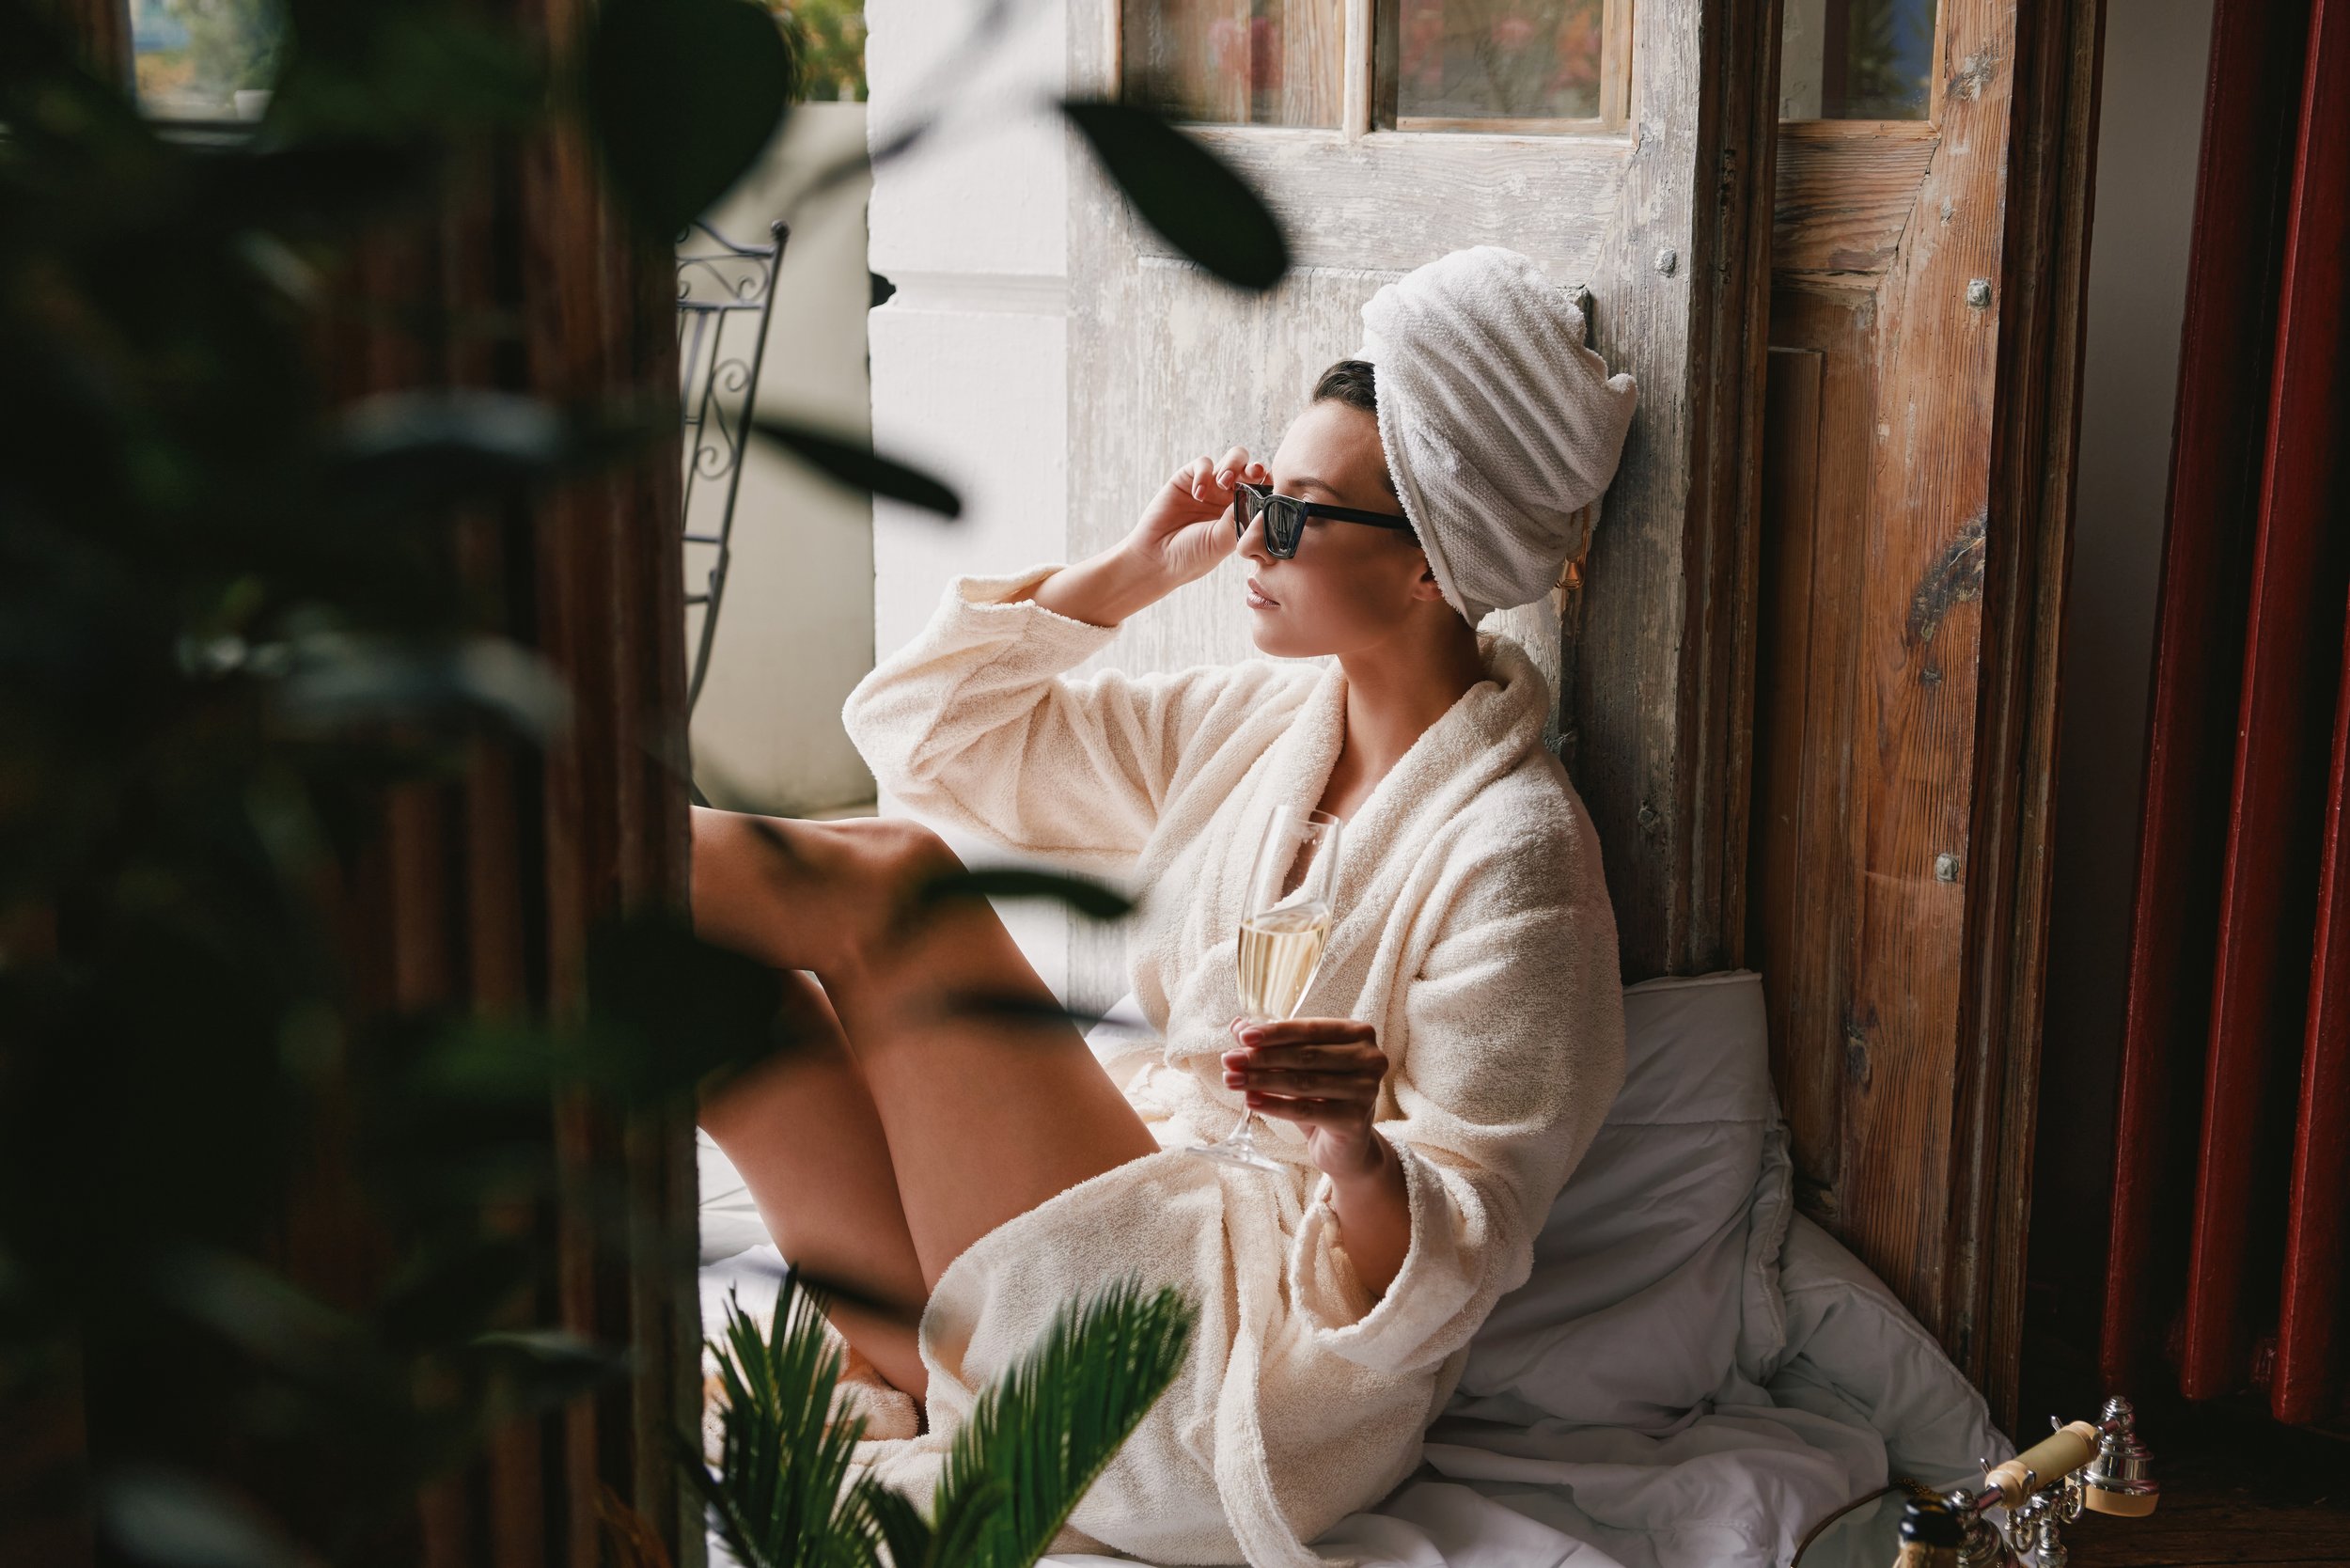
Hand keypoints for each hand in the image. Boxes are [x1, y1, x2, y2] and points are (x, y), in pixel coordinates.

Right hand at [1122, 447, 1268, 589]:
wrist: (1156, 558)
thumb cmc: (1192, 556)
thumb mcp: (1223, 541)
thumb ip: (1241, 518)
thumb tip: (1263, 498)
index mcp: (1242, 513)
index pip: (1263, 490)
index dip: (1269, 484)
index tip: (1272, 487)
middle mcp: (1229, 497)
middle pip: (1251, 469)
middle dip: (1254, 469)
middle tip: (1253, 475)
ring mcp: (1209, 486)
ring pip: (1232, 459)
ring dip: (1233, 466)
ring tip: (1224, 483)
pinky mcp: (1187, 478)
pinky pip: (1203, 463)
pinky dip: (1204, 474)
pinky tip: (1198, 495)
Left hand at [1223, 1015, 1388, 1180]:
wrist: (1347, 1145)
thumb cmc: (1323, 1096)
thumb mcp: (1301, 1066)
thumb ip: (1274, 1044)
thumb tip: (1238, 1026)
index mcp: (1359, 1034)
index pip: (1310, 1028)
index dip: (1274, 1032)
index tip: (1242, 1036)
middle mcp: (1370, 1059)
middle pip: (1305, 1056)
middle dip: (1262, 1058)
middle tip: (1229, 1060)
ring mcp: (1366, 1090)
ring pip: (1302, 1083)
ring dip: (1261, 1080)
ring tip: (1232, 1080)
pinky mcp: (1355, 1120)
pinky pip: (1305, 1110)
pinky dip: (1274, 1105)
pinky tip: (1250, 1101)